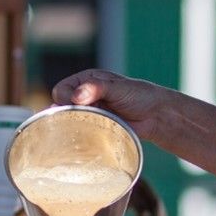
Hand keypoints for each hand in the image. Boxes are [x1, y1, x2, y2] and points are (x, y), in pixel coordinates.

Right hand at [50, 70, 168, 140]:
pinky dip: (82, 134)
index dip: (66, 98)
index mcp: (87, 80)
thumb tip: (76, 96)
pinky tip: (90, 134)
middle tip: (87, 115)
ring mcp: (89, 113)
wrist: (155, 116)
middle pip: (61, 106)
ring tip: (93, 124)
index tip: (79, 104)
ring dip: (77, 124)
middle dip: (70, 112)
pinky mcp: (95, 127)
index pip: (62, 89)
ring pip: (69, 121)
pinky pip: (80, 132)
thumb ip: (97, 88)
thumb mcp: (117, 88)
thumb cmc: (139, 96)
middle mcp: (84, 96)